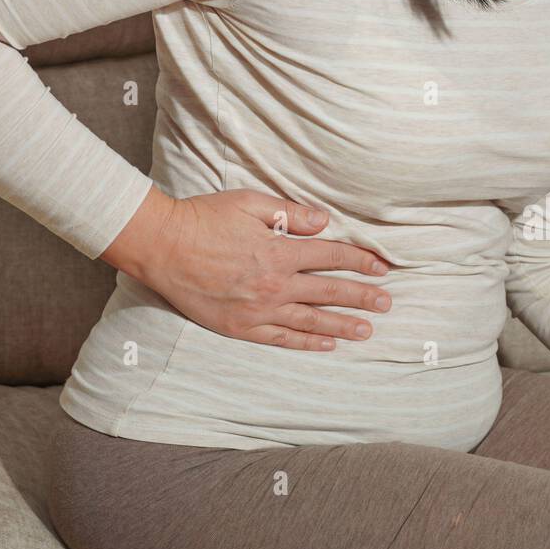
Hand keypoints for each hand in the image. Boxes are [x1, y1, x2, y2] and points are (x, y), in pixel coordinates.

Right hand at [100, 184, 392, 350]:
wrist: (162, 246)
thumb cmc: (203, 218)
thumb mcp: (249, 203)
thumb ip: (290, 213)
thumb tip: (325, 221)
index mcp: (279, 251)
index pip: (331, 257)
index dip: (360, 261)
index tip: (383, 268)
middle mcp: (274, 284)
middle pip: (328, 292)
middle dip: (362, 297)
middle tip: (387, 303)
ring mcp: (258, 310)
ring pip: (311, 320)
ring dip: (342, 325)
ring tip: (367, 330)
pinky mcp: (240, 327)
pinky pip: (281, 338)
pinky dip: (306, 342)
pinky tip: (326, 345)